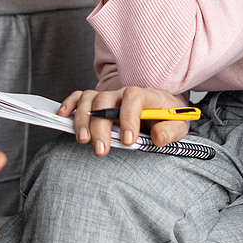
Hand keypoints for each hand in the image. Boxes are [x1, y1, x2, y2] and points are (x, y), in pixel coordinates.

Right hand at [58, 86, 190, 156]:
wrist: (160, 108)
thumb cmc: (167, 118)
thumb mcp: (178, 125)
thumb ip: (171, 130)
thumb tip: (158, 137)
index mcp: (145, 95)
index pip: (133, 98)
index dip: (128, 118)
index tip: (128, 141)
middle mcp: (122, 93)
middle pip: (105, 101)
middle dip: (101, 127)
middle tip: (101, 150)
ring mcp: (107, 96)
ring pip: (89, 99)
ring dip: (83, 119)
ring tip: (83, 140)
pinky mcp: (96, 102)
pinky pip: (78, 97)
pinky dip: (69, 104)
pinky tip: (64, 117)